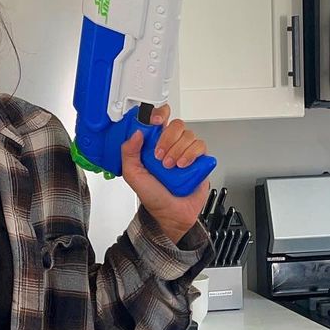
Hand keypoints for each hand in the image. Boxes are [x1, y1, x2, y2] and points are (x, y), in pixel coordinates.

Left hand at [119, 102, 211, 243]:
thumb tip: (136, 133)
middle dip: (167, 139)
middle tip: (160, 156)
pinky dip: (191, 155)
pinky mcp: (200, 160)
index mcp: (154, 144)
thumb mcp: (133, 175)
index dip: (158, 114)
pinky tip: (183, 166)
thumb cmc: (153, 197)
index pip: (159, 119)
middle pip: (176, 124)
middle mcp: (171, 145)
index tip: (154, 122)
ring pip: (189, 135)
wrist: (171, 215)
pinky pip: (200, 146)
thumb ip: (128, 153)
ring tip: (171, 166)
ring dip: (178, 150)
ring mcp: (187, 152)